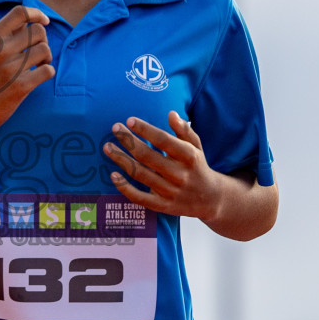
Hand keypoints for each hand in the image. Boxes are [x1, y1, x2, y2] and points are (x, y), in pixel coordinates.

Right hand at [0, 5, 54, 135]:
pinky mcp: (20, 87)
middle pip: (39, 31)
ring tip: (37, 66)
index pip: (20, 12)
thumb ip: (7, 34)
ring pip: (45, 50)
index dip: (37, 14)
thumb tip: (34, 19)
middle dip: (43, 41)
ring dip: (46, 58)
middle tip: (36, 53)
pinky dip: (47, 72)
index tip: (44, 22)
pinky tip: (37, 77)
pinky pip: (48, 71)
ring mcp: (9, 69)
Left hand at [103, 112, 221, 220]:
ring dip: (121, 160)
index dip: (146, 130)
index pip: (164, 140)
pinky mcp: (162, 206)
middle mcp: (179, 174)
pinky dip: (124, 187)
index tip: (130, 120)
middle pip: (147, 156)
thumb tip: (171, 114)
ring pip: (140, 174)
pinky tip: (112, 174)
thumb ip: (184, 130)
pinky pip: (139, 197)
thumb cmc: (198, 167)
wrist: (210, 199)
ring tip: (107, 147)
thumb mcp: (196, 147)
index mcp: (189, 157)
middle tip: (115, 128)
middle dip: (128, 141)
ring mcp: (170, 191)